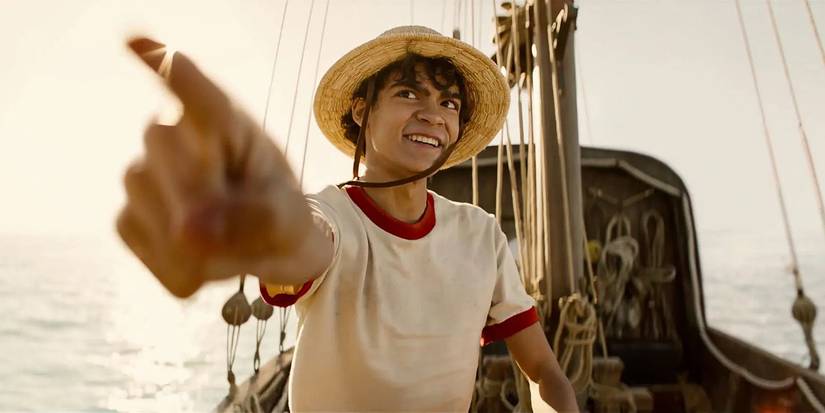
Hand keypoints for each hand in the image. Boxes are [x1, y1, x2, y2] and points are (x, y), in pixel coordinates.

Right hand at [118, 38, 320, 296]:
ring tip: (230, 243)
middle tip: (240, 226)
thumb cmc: (282, 215)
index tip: (135, 41)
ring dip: (194, 240)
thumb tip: (190, 233)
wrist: (269, 251)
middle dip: (199, 192)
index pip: (193, 89)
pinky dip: (176, 266)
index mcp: (225, 121)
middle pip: (161, 141)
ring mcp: (143, 174)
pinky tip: (204, 262)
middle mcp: (174, 135)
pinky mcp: (128, 216)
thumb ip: (254, 219)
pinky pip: (139, 239)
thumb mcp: (288, 218)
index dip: (165, 65)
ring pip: (146, 198)